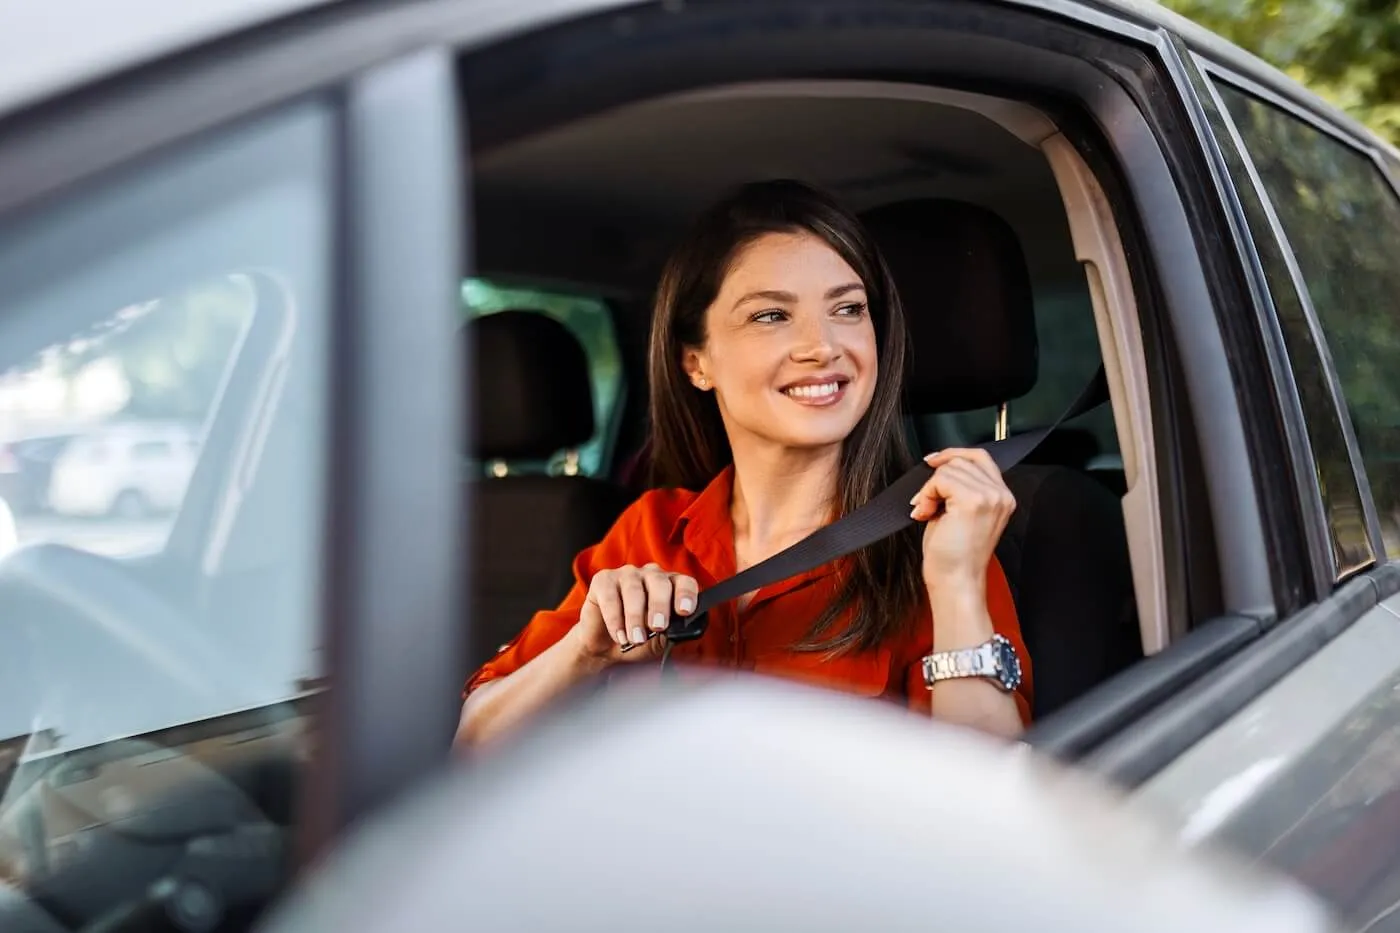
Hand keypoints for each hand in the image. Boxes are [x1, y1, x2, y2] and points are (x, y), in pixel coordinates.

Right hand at [568, 563, 698, 664]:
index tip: (684, 611)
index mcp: (671, 586)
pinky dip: (615, 619)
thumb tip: (680, 632)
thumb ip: (670, 634)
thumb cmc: (636, 638)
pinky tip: (619, 636)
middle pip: (660, 583)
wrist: (604, 647)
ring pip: (634, 590)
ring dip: (635, 618)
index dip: (686, 594)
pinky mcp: (603, 580)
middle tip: (658, 627)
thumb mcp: (658, 641)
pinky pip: (610, 596)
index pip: (684, 583)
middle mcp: (651, 575)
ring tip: (636, 639)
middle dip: (659, 606)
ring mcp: (627, 575)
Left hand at [911, 449, 1015, 591]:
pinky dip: (926, 494)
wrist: (956, 581)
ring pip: (949, 469)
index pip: (980, 457)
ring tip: (927, 511)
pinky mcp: (973, 500)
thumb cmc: (954, 555)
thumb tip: (939, 467)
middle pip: (962, 460)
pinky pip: (941, 479)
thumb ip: (961, 488)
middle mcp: (1001, 494)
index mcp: (1002, 497)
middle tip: (926, 504)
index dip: (953, 455)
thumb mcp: (961, 513)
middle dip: (936, 478)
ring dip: (929, 489)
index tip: (932, 461)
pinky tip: (925, 513)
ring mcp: (990, 496)